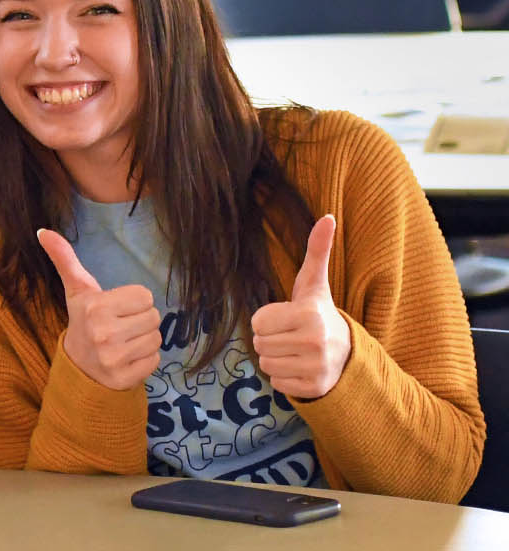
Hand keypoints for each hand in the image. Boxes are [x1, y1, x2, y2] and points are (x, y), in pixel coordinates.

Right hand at [39, 229, 162, 390]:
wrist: (78, 368)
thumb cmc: (84, 321)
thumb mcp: (76, 291)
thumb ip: (65, 260)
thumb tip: (43, 230)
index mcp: (94, 307)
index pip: (145, 296)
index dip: (133, 303)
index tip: (116, 310)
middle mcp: (103, 332)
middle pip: (153, 317)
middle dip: (140, 321)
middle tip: (120, 327)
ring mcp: (113, 358)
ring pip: (156, 339)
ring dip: (144, 340)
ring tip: (124, 342)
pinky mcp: (124, 378)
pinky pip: (155, 360)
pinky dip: (145, 360)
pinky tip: (127, 359)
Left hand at [251, 215, 350, 398]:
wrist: (347, 352)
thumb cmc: (317, 313)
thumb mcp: (314, 284)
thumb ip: (317, 251)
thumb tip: (327, 216)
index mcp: (310, 315)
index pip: (257, 323)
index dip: (267, 320)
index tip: (287, 318)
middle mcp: (315, 342)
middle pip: (259, 345)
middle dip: (270, 340)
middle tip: (291, 336)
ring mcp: (317, 367)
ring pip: (265, 365)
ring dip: (275, 359)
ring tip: (295, 351)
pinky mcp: (314, 387)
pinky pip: (276, 384)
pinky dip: (284, 378)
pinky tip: (301, 367)